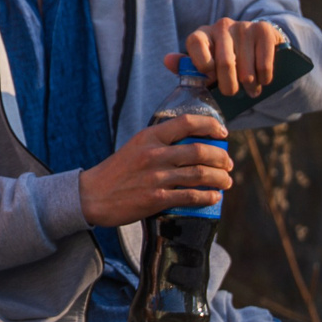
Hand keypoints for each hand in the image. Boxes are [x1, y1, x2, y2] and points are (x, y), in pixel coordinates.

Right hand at [78, 115, 232, 225]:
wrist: (92, 195)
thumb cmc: (116, 172)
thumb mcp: (135, 146)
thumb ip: (159, 143)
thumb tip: (189, 144)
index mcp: (149, 137)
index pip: (186, 123)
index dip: (210, 126)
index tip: (223, 133)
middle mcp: (154, 154)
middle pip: (199, 150)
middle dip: (221, 157)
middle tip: (229, 163)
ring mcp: (156, 177)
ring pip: (199, 174)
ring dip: (220, 178)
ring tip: (227, 181)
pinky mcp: (156, 199)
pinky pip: (190, 196)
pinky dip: (207, 197)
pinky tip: (214, 197)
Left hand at [165, 18, 282, 98]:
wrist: (255, 46)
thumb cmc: (224, 61)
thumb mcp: (204, 66)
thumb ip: (186, 67)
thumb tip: (168, 60)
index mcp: (202, 34)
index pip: (195, 43)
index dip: (203, 66)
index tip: (211, 79)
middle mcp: (221, 25)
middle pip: (225, 63)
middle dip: (229, 87)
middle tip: (232, 94)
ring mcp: (243, 26)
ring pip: (246, 68)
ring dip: (249, 86)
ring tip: (250, 91)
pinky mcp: (264, 29)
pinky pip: (263, 63)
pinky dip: (264, 78)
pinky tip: (263, 81)